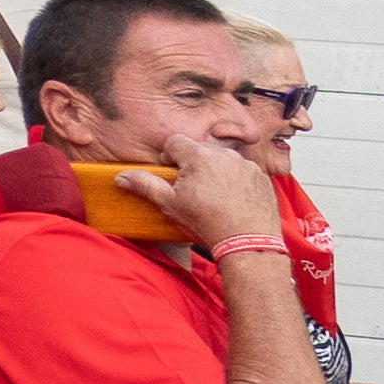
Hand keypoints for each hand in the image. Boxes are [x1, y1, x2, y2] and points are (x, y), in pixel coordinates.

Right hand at [120, 123, 283, 250]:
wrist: (248, 242)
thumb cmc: (208, 222)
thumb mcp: (170, 205)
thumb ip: (145, 185)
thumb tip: (121, 177)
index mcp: (198, 156)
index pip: (175, 142)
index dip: (169, 157)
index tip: (172, 174)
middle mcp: (224, 154)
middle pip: (200, 149)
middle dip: (193, 164)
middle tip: (192, 189)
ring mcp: (246, 164)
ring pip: (223, 160)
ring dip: (216, 171)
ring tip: (214, 197)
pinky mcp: (262, 177)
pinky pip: (243, 171)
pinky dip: (236, 180)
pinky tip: (233, 200)